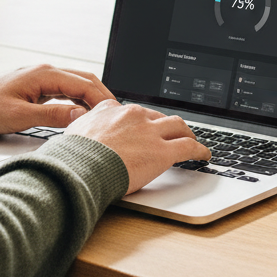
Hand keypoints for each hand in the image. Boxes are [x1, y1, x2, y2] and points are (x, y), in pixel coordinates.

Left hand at [0, 65, 114, 135]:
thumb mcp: (20, 116)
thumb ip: (52, 116)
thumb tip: (81, 116)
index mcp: (45, 74)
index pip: (85, 84)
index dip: (103, 100)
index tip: (115, 114)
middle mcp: (47, 71)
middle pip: (86, 80)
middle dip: (103, 97)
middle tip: (117, 116)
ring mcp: (43, 78)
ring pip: (78, 84)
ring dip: (93, 98)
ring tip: (105, 116)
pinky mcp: (39, 86)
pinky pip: (67, 90)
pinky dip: (80, 99)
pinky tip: (85, 112)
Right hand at [64, 100, 210, 194]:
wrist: (80, 167)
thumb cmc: (72, 156)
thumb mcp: (72, 132)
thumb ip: (82, 128)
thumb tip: (77, 131)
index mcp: (111, 109)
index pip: (132, 111)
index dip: (141, 120)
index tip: (143, 126)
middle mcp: (133, 115)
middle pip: (157, 116)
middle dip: (166, 125)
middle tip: (170, 134)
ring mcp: (149, 132)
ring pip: (177, 126)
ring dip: (186, 133)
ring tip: (191, 140)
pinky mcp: (162, 151)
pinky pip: (188, 147)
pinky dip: (200, 150)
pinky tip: (204, 155)